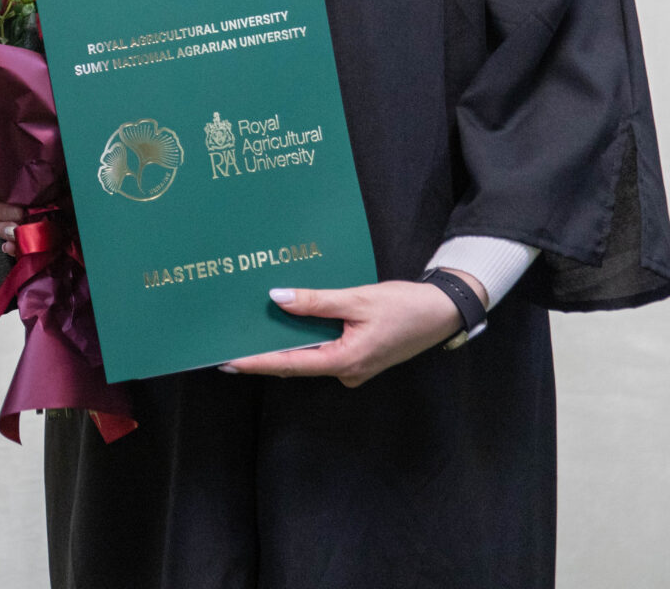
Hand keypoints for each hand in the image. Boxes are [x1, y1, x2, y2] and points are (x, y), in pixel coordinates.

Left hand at [218, 273, 488, 387]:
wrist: (443, 312)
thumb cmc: (405, 306)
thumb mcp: (358, 299)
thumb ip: (316, 302)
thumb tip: (277, 299)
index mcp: (345, 362)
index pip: (289, 364)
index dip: (255, 363)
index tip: (226, 362)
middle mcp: (346, 371)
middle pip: (296, 362)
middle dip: (264, 352)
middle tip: (227, 342)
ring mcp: (353, 367)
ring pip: (310, 356)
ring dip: (284, 343)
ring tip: (248, 330)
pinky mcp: (358, 357)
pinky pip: (323, 350)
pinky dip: (305, 338)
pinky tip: (288, 323)